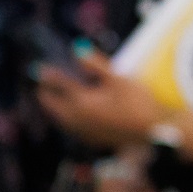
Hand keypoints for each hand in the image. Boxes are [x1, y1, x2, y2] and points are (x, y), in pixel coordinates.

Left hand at [36, 55, 168, 150]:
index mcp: (82, 103)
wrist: (154, 131)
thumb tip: (77, 50)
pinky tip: (71, 117)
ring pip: (61, 120)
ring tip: (50, 100)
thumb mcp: (117, 79)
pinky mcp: (94, 140)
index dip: (48, 75)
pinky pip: (73, 129)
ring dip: (54, 109)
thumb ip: (95, 65)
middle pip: (54, 106)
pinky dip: (66, 120)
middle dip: (45, 94)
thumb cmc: (138, 102)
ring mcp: (86, 132)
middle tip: (40, 85)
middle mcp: (79, 119)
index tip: (38, 69)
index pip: (59, 85)